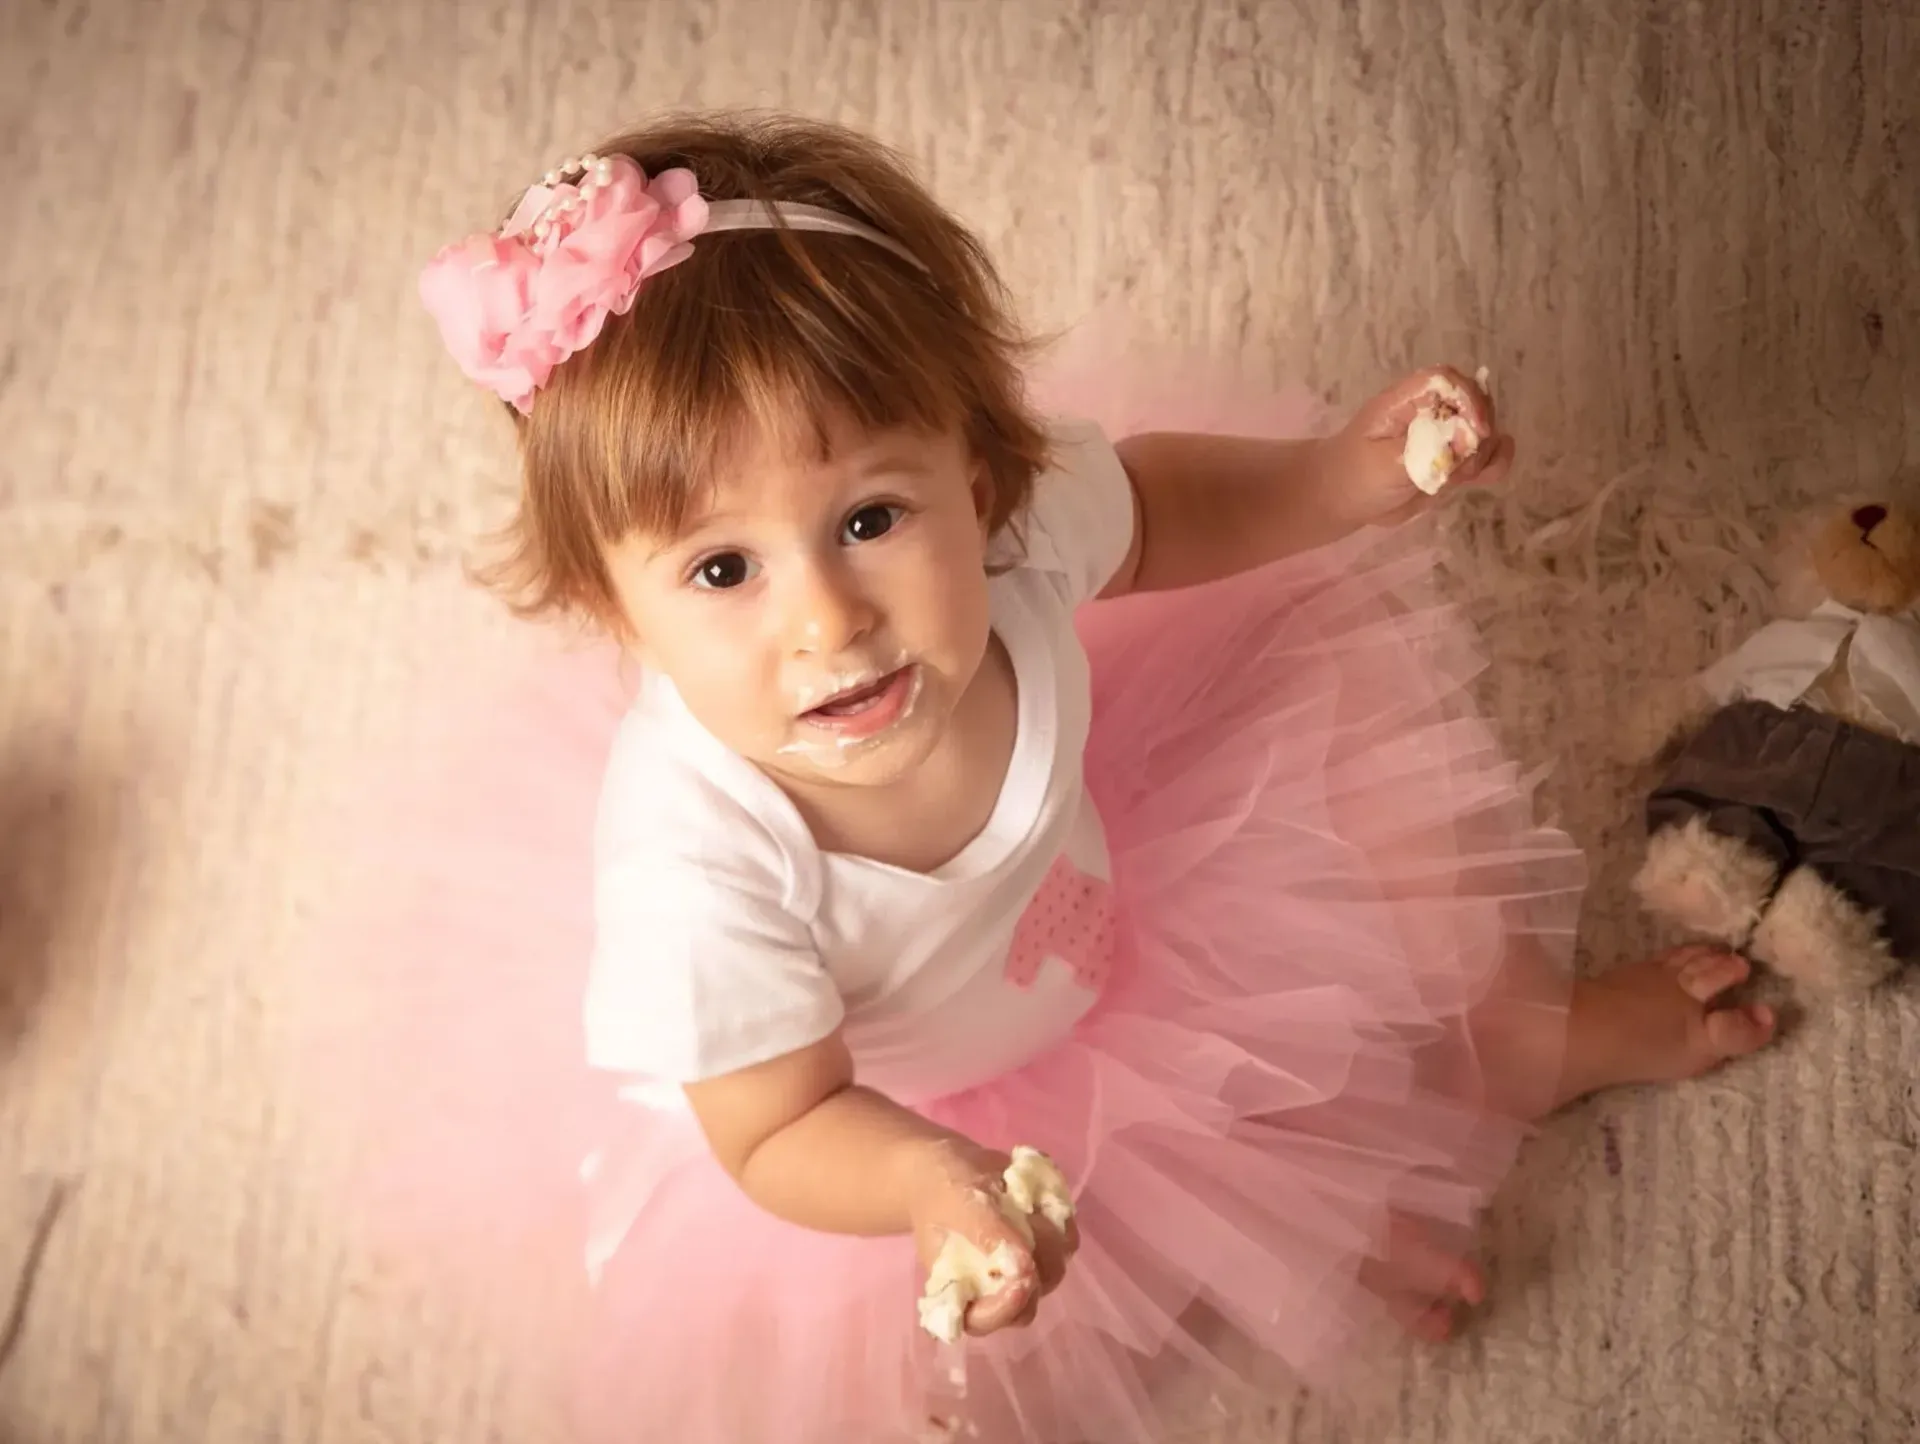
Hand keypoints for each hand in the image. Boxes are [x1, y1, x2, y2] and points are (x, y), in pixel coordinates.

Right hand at [905, 1139, 1077, 1335]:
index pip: (984, 1320)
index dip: (1004, 1309)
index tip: (1020, 1283)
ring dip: (1047, 1239)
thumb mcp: (961, 1209)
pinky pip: (1066, 1243)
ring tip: (1026, 1205)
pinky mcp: (1044, 1247)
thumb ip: (988, 1237)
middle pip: (1029, 1302)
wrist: (956, 1167)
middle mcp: (996, 1290)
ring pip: (1053, 1271)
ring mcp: (1023, 1270)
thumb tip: (1024, 1267)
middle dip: (1035, 1266)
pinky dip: (1059, 1221)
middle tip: (1027, 1225)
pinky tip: (1039, 1199)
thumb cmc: (946, 1194)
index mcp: (964, 1293)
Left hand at [1327, 366, 1514, 527]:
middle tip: (1458, 465)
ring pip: (1487, 430)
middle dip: (1478, 432)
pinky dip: (1494, 463)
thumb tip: (1465, 441)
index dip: (1470, 399)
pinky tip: (1483, 476)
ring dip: (1485, 453)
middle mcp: (1432, 411)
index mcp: (1407, 400)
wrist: (1344, 499)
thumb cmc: (1355, 475)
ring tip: (1455, 477)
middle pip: (1476, 402)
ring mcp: (1446, 435)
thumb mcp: (1385, 463)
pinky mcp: (1455, 460)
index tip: (1477, 431)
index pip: (1447, 381)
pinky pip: (1489, 455)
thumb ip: (1424, 451)